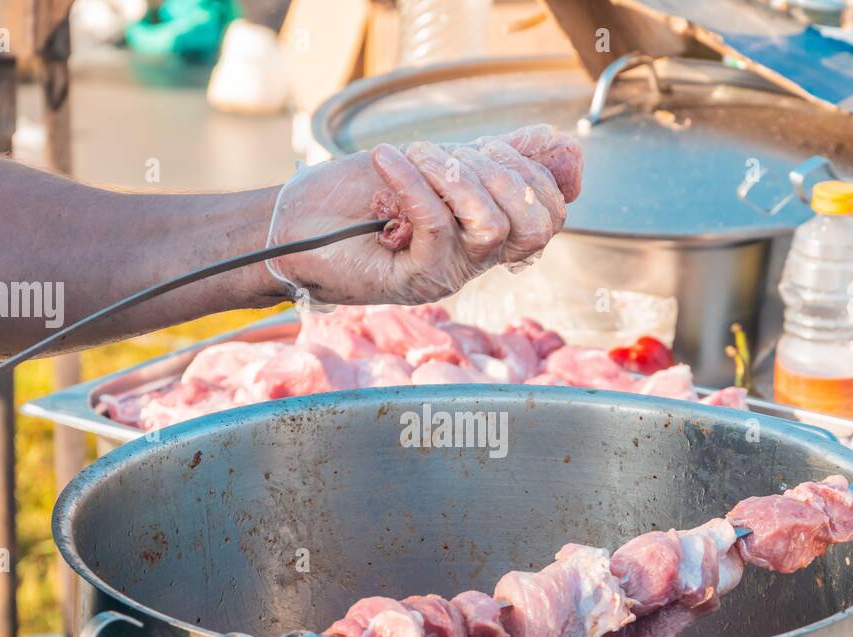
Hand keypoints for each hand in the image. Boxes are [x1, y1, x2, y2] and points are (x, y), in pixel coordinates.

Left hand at [268, 124, 582, 305]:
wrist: (294, 226)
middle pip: (537, 226)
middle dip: (506, 172)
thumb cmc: (356, 197)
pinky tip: (387, 160)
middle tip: (454, 151)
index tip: (492, 143)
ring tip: (416, 154)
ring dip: (458, 175)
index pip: (552, 215)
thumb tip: (558, 140)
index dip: (537, 171)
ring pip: (493, 227)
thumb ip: (492, 156)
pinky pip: (436, 225)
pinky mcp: (412, 279)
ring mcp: (447, 273)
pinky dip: (412, 181)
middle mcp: (474, 260)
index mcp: (487, 234)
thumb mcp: (433, 163)